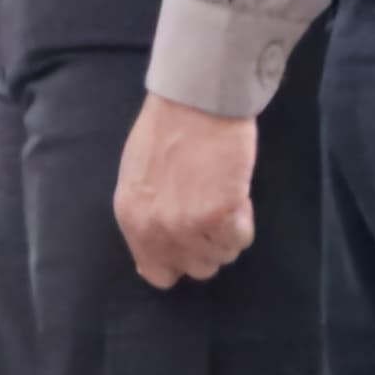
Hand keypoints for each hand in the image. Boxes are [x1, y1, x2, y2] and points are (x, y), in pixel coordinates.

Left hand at [114, 92, 258, 288]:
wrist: (194, 102)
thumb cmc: (167, 129)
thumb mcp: (139, 177)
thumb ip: (145, 215)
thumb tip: (152, 247)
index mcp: (131, 218)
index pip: (156, 273)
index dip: (178, 260)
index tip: (190, 242)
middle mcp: (156, 230)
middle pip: (196, 269)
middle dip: (208, 245)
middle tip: (211, 210)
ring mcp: (188, 226)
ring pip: (222, 256)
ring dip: (227, 231)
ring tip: (221, 193)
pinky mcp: (220, 217)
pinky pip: (241, 239)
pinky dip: (243, 220)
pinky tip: (234, 191)